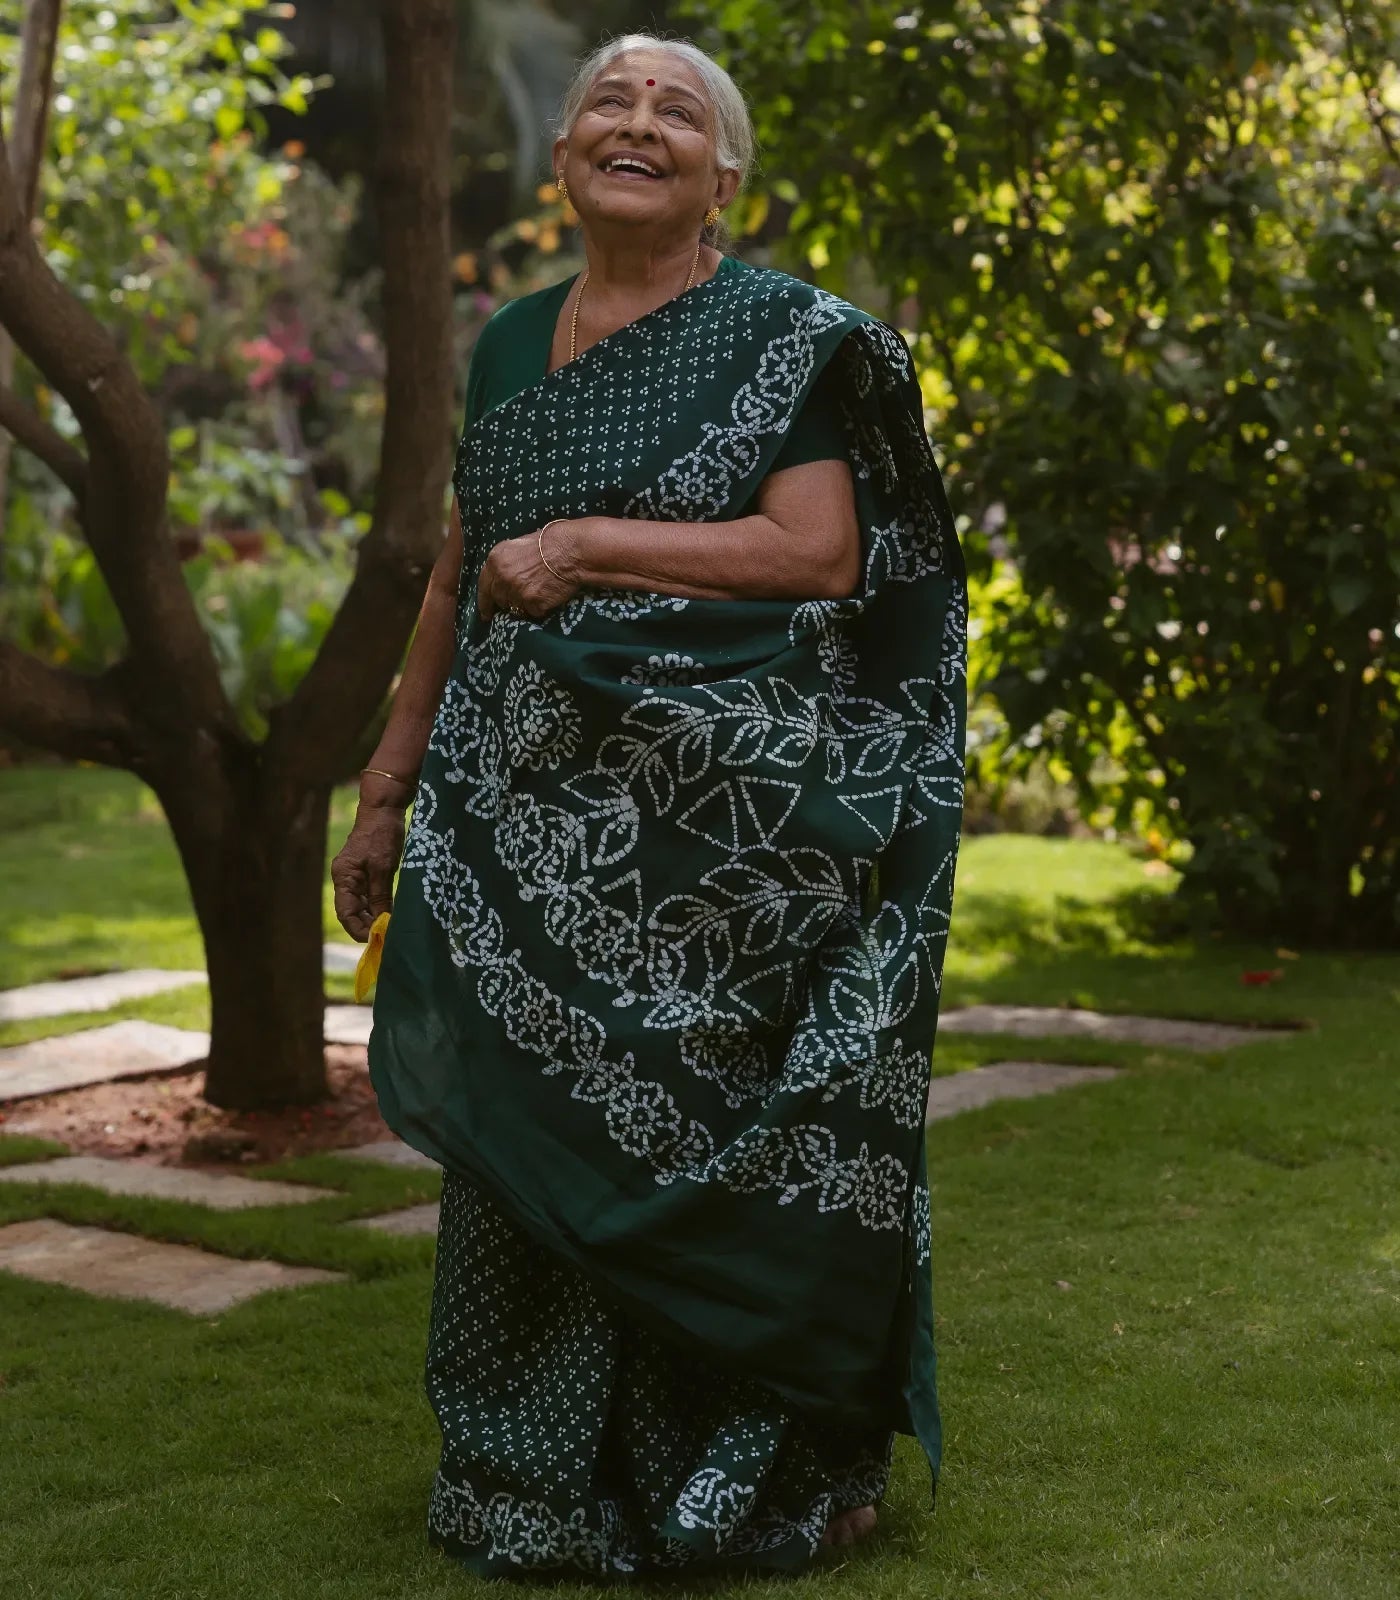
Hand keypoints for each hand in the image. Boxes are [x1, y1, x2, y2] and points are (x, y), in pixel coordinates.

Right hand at [331, 797, 407, 940]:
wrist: (384, 809)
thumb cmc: (382, 835)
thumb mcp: (384, 867)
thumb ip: (380, 896)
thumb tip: (381, 922)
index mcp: (344, 877)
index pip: (345, 913)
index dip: (358, 929)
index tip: (376, 939)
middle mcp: (345, 879)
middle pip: (352, 912)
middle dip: (367, 926)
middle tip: (387, 939)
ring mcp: (355, 876)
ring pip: (361, 906)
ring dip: (373, 918)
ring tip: (390, 930)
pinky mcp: (366, 873)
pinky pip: (369, 896)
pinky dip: (378, 907)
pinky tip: (390, 915)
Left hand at [477, 520, 580, 621]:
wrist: (570, 550)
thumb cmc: (548, 542)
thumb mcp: (518, 545)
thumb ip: (505, 562)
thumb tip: (502, 576)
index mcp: (495, 560)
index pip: (483, 586)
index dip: (484, 601)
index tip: (486, 613)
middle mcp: (502, 577)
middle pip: (498, 599)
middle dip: (506, 602)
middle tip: (518, 601)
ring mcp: (516, 591)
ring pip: (515, 608)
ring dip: (524, 605)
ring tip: (538, 594)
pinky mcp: (532, 603)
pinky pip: (533, 612)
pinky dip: (540, 608)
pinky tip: (548, 596)